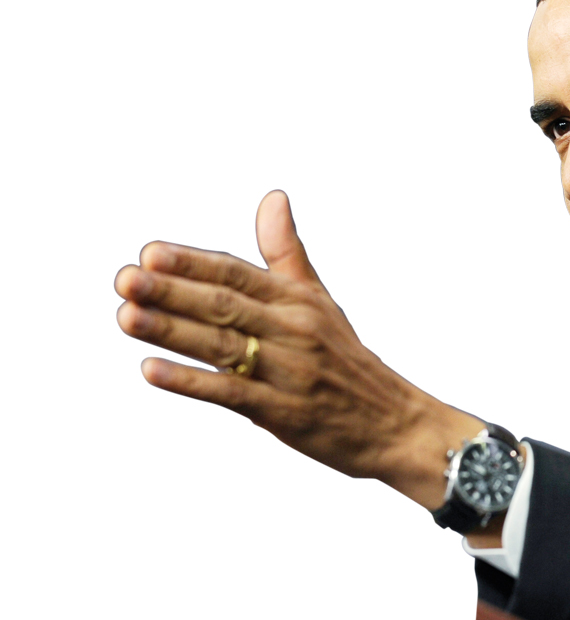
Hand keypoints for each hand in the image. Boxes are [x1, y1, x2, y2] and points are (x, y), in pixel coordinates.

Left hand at [115, 190, 483, 509]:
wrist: (394, 422)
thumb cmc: (346, 360)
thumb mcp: (320, 300)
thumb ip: (286, 252)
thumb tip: (272, 197)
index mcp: (299, 300)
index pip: (239, 274)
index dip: (194, 263)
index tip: (150, 252)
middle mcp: (295, 330)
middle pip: (226, 305)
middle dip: (171, 292)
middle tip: (125, 279)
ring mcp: (290, 372)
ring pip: (223, 346)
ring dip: (172, 331)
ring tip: (126, 316)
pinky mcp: (285, 413)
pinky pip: (232, 393)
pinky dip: (191, 381)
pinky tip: (152, 370)